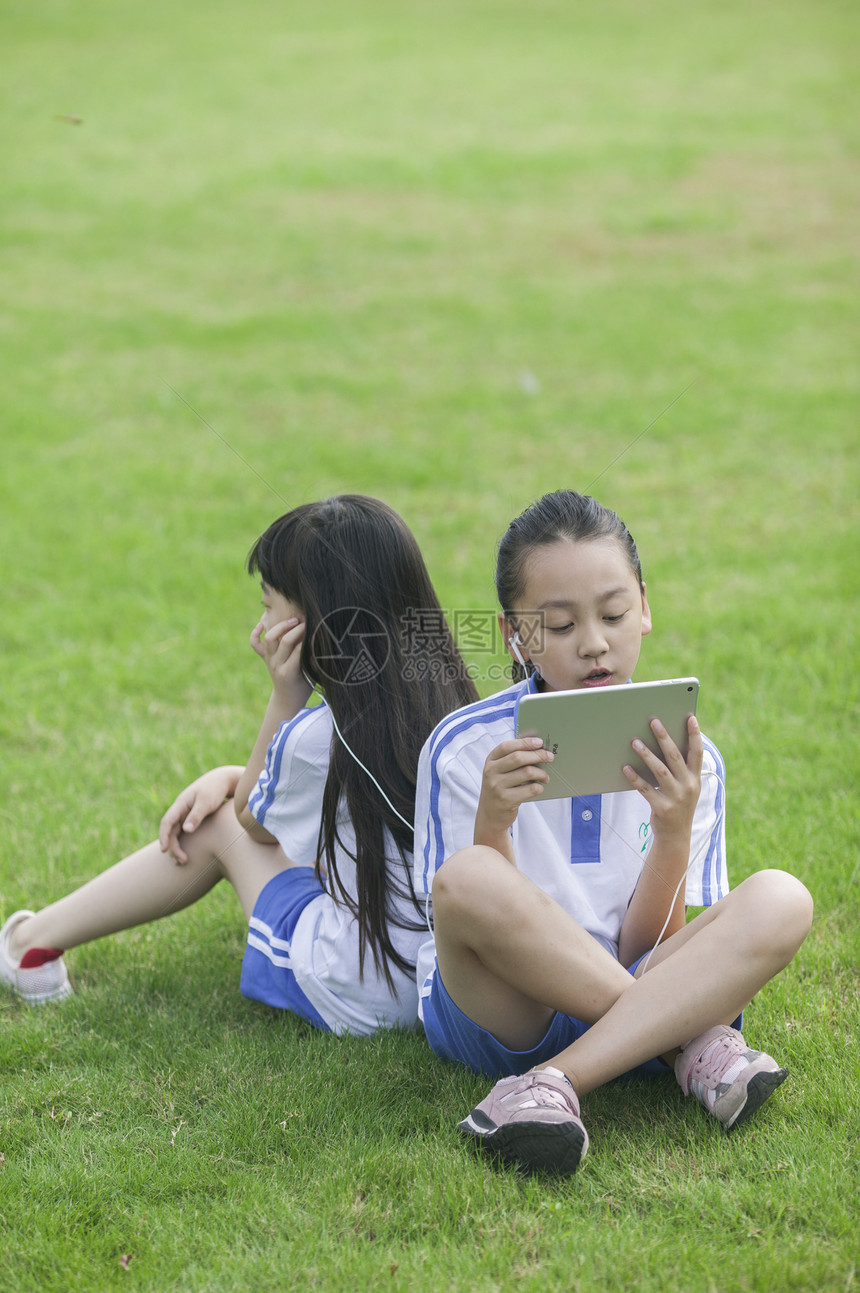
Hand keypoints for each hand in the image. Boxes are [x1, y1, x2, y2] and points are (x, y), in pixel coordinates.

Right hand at [159, 766, 240, 863]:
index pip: (167, 822)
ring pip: (177, 833)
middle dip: (173, 847)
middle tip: (181, 861)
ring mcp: (187, 814)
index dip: (163, 836)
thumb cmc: (216, 789)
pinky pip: (184, 833)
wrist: (225, 780)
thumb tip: (185, 830)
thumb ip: (197, 815)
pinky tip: (189, 853)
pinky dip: (185, 843)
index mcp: (181, 804)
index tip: (164, 850)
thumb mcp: (207, 801)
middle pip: (171, 831)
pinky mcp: (194, 818)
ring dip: (178, 847)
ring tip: (183, 862)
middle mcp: (181, 810)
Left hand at [249, 616, 311, 708]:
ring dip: (282, 626)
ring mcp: (269, 660)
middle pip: (285, 641)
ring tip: (294, 621)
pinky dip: (255, 632)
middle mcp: (276, 664)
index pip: (299, 649)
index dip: (309, 639)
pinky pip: (255, 643)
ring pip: (270, 638)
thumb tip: (319, 639)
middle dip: (298, 629)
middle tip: (308, 624)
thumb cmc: (305, 686)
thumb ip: (314, 659)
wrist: (287, 698)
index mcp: (289, 672)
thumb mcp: (312, 675)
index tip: (318, 632)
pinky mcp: (264, 657)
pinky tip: (263, 624)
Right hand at [474, 737, 554, 846]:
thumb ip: (512, 759)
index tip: (540, 742)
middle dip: (538, 755)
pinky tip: (539, 788)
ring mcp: (497, 787)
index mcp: (490, 761)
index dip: (524, 742)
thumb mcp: (500, 772)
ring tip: (546, 777)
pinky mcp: (506, 800)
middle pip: (518, 757)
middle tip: (550, 757)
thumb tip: (536, 746)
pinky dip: (539, 787)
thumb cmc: (500, 788)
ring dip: (541, 773)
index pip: (507, 746)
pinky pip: (530, 789)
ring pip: (527, 772)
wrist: (489, 815)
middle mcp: (491, 772)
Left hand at [622, 715, 702, 844]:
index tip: (690, 718)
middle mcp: (688, 786)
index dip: (695, 735)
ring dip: (646, 754)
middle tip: (654, 721)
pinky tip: (625, 768)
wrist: (676, 836)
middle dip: (664, 737)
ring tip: (635, 742)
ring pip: (660, 771)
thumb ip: (681, 769)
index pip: (697, 752)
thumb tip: (665, 743)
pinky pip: (646, 789)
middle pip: (675, 757)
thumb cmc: (678, 804)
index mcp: (696, 778)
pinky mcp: (662, 808)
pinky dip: (635, 778)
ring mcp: (676, 798)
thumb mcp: (687, 787)